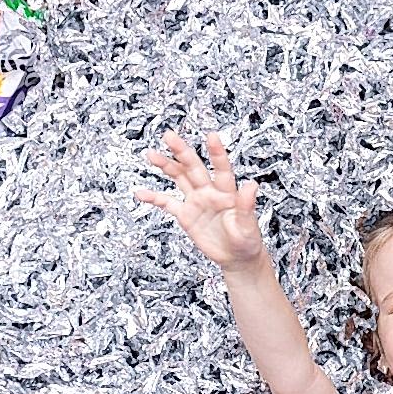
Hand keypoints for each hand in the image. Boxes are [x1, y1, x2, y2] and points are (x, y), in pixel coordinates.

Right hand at [136, 130, 264, 272]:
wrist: (236, 257)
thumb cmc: (247, 241)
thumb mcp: (248, 226)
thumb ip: (247, 206)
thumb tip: (252, 185)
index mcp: (228, 193)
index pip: (222, 169)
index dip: (217, 153)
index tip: (212, 136)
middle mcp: (210, 192)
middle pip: (194, 168)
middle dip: (182, 152)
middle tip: (169, 136)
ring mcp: (196, 201)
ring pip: (179, 178)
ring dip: (166, 166)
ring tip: (151, 155)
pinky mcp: (186, 215)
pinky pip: (167, 203)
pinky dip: (154, 198)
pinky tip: (140, 192)